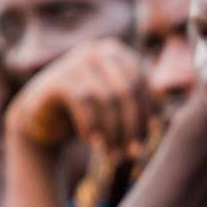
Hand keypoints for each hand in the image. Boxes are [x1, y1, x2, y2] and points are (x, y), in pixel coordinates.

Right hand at [3, 36, 150, 155]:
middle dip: (131, 126)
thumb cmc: (88, 113)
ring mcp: (75, 61)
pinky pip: (84, 103)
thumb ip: (139, 103)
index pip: (142, 84)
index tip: (143, 144)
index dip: (146, 116)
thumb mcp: (116, 104)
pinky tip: (91, 141)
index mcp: (117, 53)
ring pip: (107, 98)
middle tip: (131, 154)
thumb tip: (165, 119)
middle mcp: (97, 51)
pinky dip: (91, 126)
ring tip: (112, 155)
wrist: (40, 119)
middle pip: (127, 91)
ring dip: (112, 132)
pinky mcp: (57, 79)